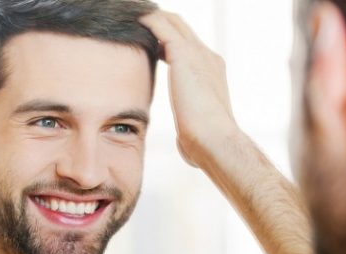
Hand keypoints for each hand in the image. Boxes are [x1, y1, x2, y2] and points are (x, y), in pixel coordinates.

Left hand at [140, 11, 241, 167]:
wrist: (215, 140)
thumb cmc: (205, 144)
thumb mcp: (196, 126)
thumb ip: (190, 122)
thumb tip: (185, 140)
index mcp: (212, 72)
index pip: (189, 45)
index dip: (168, 41)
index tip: (150, 45)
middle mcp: (207, 57)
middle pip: (181, 27)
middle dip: (160, 23)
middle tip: (136, 24)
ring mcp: (197, 53)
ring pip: (171, 21)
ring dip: (151, 19)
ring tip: (130, 20)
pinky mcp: (184, 54)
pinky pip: (161, 26)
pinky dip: (146, 22)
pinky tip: (131, 25)